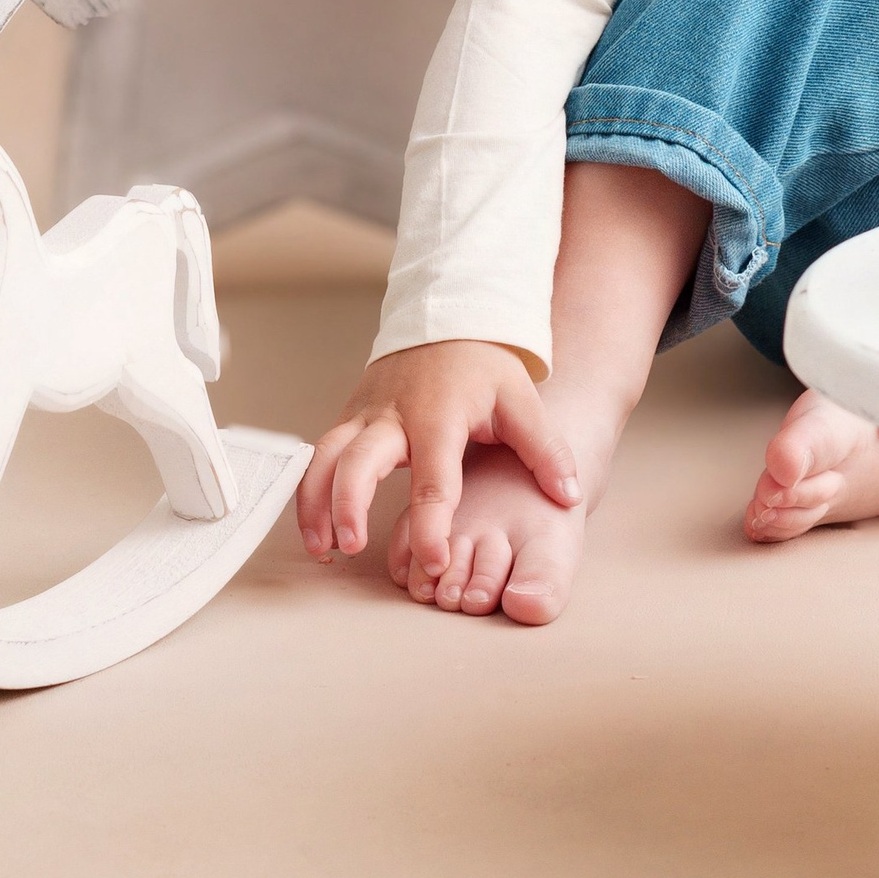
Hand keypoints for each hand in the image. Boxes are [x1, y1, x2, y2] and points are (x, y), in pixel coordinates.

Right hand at [296, 339, 581, 588]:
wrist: (448, 314)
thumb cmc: (483, 364)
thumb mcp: (520, 397)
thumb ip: (544, 448)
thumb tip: (569, 495)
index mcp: (439, 415)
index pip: (433, 478)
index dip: (433, 525)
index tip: (436, 562)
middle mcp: (393, 416)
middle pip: (358, 460)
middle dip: (349, 505)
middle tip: (353, 548)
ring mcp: (365, 415)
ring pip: (325, 458)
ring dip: (316, 504)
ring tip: (324, 550)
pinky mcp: (350, 418)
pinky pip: (319, 456)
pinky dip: (309, 493)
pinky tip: (315, 531)